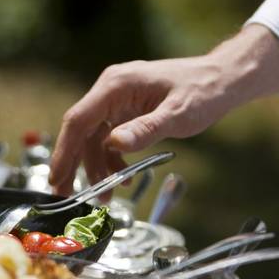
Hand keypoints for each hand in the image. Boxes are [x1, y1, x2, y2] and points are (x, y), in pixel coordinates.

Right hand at [48, 24, 278, 194]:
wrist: (222, 80)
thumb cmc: (203, 92)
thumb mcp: (177, 115)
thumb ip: (145, 130)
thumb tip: (114, 145)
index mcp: (116, 85)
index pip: (78, 120)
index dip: (64, 151)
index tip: (56, 178)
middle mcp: (110, 90)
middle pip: (80, 131)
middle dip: (73, 165)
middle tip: (65, 196)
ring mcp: (117, 100)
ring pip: (94, 139)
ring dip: (96, 169)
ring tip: (105, 198)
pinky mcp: (126, 111)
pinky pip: (108, 139)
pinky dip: (112, 161)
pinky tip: (123, 179)